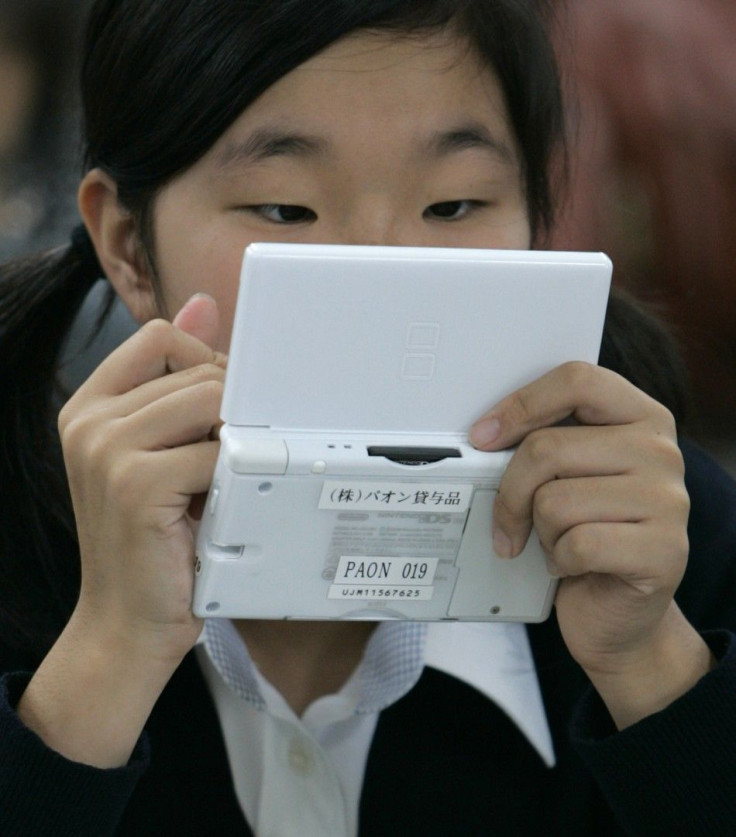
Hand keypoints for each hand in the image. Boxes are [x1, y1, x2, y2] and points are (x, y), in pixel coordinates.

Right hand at [58, 294, 225, 664]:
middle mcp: (90, 421)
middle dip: (231, 410)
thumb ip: (178, 378)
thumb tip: (206, 302)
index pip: (161, 335)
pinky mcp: (135, 482)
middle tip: (229, 460)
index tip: (223, 406)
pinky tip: (221, 504)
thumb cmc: (154, 539)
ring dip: (233, 440)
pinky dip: (235, 475)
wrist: (127, 623)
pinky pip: (217, 450)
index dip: (208, 361)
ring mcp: (106, 449)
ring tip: (224, 480)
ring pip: (210, 400)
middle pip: (196, 368)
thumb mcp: (161, 449)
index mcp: (90, 405)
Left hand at [470, 362, 711, 725]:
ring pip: (555, 501)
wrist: (619, 610)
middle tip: (507, 521)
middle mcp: (662, 451)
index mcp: (641, 416)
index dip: (520, 405)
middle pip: (548, 448)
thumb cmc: (586, 531)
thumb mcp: (568, 475)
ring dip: (540, 532)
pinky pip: (576, 544)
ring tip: (556, 542)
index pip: (576, 380)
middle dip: (511, 492)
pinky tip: (571, 565)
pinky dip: (559, 560)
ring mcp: (670, 502)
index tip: (482, 437)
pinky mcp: (664, 552)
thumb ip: (546, 443)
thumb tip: (484, 436)